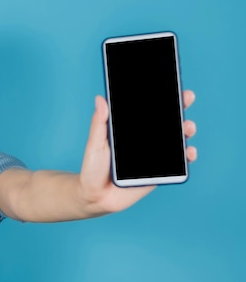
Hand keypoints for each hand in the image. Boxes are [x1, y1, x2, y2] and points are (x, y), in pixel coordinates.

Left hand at [79, 90, 196, 213]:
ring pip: (175, 141)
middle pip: (166, 122)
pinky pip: (177, 163)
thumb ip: (99, 123)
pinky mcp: (159, 172)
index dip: (161, 98)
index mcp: (130, 131)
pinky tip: (189, 152)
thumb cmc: (92, 168)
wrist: (95, 196)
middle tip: (186, 98)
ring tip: (187, 127)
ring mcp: (153, 156)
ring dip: (186, 131)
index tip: (171, 85)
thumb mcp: (95, 144)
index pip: (149, 111)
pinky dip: (186, 157)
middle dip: (179, 108)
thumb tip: (100, 99)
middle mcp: (144, 141)